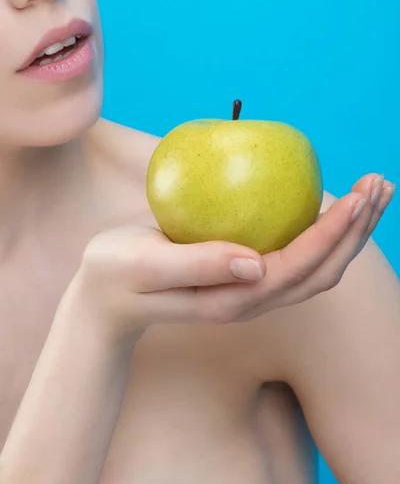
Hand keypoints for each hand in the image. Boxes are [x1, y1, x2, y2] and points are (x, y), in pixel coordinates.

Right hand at [70, 173, 394, 335]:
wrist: (106, 296)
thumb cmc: (117, 275)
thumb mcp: (145, 267)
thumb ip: (197, 266)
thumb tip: (255, 264)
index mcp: (233, 298)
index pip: (298, 267)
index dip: (332, 234)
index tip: (358, 195)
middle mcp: (252, 298)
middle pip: (323, 270)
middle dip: (358, 231)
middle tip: (380, 184)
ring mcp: (252, 288)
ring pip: (317, 265)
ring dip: (351, 232)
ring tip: (373, 192)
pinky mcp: (246, 274)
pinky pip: (297, 253)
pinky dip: (325, 230)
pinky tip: (333, 204)